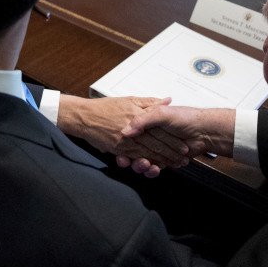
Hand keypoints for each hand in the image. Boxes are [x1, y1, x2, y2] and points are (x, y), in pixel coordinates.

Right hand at [57, 95, 187, 176]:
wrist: (83, 116)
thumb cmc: (105, 107)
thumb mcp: (130, 99)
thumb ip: (149, 102)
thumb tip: (167, 99)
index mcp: (138, 115)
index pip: (160, 130)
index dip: (173, 140)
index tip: (184, 145)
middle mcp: (133, 129)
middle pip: (156, 143)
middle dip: (171, 153)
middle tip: (183, 159)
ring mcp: (125, 140)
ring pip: (147, 152)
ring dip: (161, 160)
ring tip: (172, 165)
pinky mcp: (118, 149)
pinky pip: (134, 157)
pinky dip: (145, 163)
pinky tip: (153, 167)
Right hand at [116, 105, 235, 174]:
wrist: (204, 130)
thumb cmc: (185, 118)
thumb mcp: (161, 114)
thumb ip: (144, 121)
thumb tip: (127, 131)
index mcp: (147, 122)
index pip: (130, 134)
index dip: (122, 142)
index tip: (117, 149)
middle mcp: (150, 136)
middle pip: (133, 150)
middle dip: (129, 157)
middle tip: (125, 161)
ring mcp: (157, 148)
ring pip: (142, 160)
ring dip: (141, 165)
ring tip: (144, 165)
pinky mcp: (164, 159)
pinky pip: (153, 167)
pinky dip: (152, 170)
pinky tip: (154, 169)